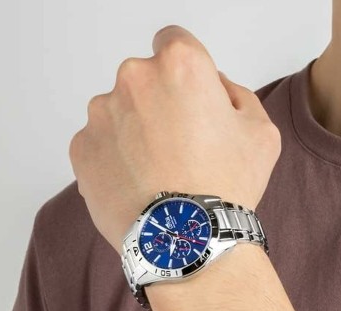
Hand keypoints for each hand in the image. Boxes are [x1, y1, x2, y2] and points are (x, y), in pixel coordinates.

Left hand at [69, 25, 280, 253]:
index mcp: (179, 66)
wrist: (184, 240)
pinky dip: (111, 155)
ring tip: (153, 169)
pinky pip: (97, 141)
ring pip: (117, 111)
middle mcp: (132, 80)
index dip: (182, 67)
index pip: (173, 41)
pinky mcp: (81, 148)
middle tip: (175, 143)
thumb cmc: (225, 186)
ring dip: (131, 130)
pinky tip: (132, 181)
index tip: (183, 91)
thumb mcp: (260, 131)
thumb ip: (234, 93)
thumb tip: (212, 86)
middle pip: (142, 79)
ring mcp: (100, 115)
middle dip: (157, 102)